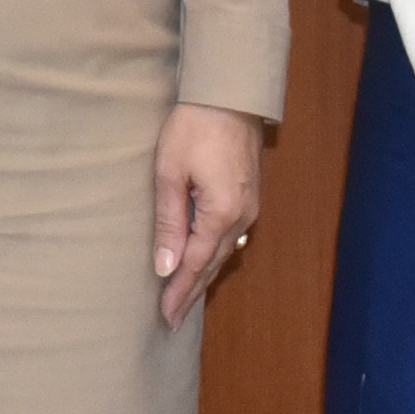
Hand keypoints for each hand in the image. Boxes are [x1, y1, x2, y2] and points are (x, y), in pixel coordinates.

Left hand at [150, 105, 268, 327]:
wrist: (229, 96)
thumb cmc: (195, 128)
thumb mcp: (170, 173)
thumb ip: (169, 222)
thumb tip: (166, 266)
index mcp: (221, 214)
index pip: (195, 264)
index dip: (179, 291)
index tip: (165, 316)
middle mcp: (242, 218)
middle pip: (212, 264)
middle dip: (191, 291)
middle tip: (172, 318)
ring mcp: (249, 208)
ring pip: (223, 251)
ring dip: (203, 274)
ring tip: (184, 296)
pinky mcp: (248, 196)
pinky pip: (229, 236)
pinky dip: (213, 253)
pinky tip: (202, 260)